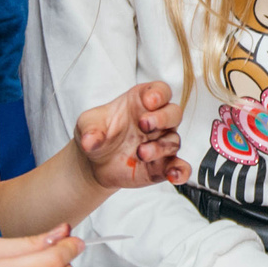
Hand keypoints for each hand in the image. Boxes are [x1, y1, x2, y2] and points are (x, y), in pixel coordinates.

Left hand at [73, 82, 187, 190]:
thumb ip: (90, 130)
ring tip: (141, 153)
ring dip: (160, 147)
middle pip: (173, 113)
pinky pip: (179, 167)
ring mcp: (161, 143)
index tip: (149, 100)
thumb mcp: (87, 125)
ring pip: (173, 141)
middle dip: (162, 118)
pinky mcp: (163, 165)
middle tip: (144, 124)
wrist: (95, 163)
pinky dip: (180, 171)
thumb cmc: (97, 134)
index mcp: (141, 102)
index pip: (160, 91)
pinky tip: (174, 175)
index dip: (158, 94)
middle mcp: (157, 121)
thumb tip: (90, 141)